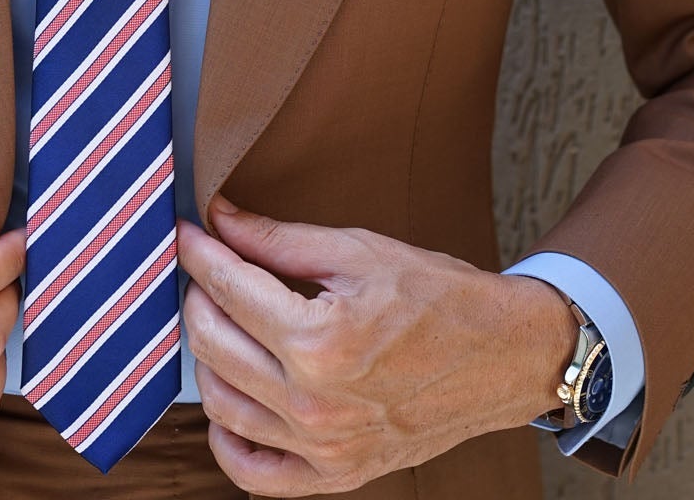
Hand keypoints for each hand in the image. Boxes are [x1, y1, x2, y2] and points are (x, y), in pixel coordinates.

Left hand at [176, 197, 572, 495]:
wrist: (505, 357)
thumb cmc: (440, 298)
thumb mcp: (359, 252)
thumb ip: (279, 240)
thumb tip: (219, 220)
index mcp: (320, 340)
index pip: (227, 290)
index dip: (199, 253)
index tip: (187, 234)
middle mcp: (314, 403)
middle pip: (211, 345)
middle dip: (198, 297)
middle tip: (208, 270)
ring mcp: (323, 447)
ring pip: (219, 404)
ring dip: (206, 357)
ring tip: (221, 322)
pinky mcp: (336, 474)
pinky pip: (253, 473)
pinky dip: (226, 439)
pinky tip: (231, 399)